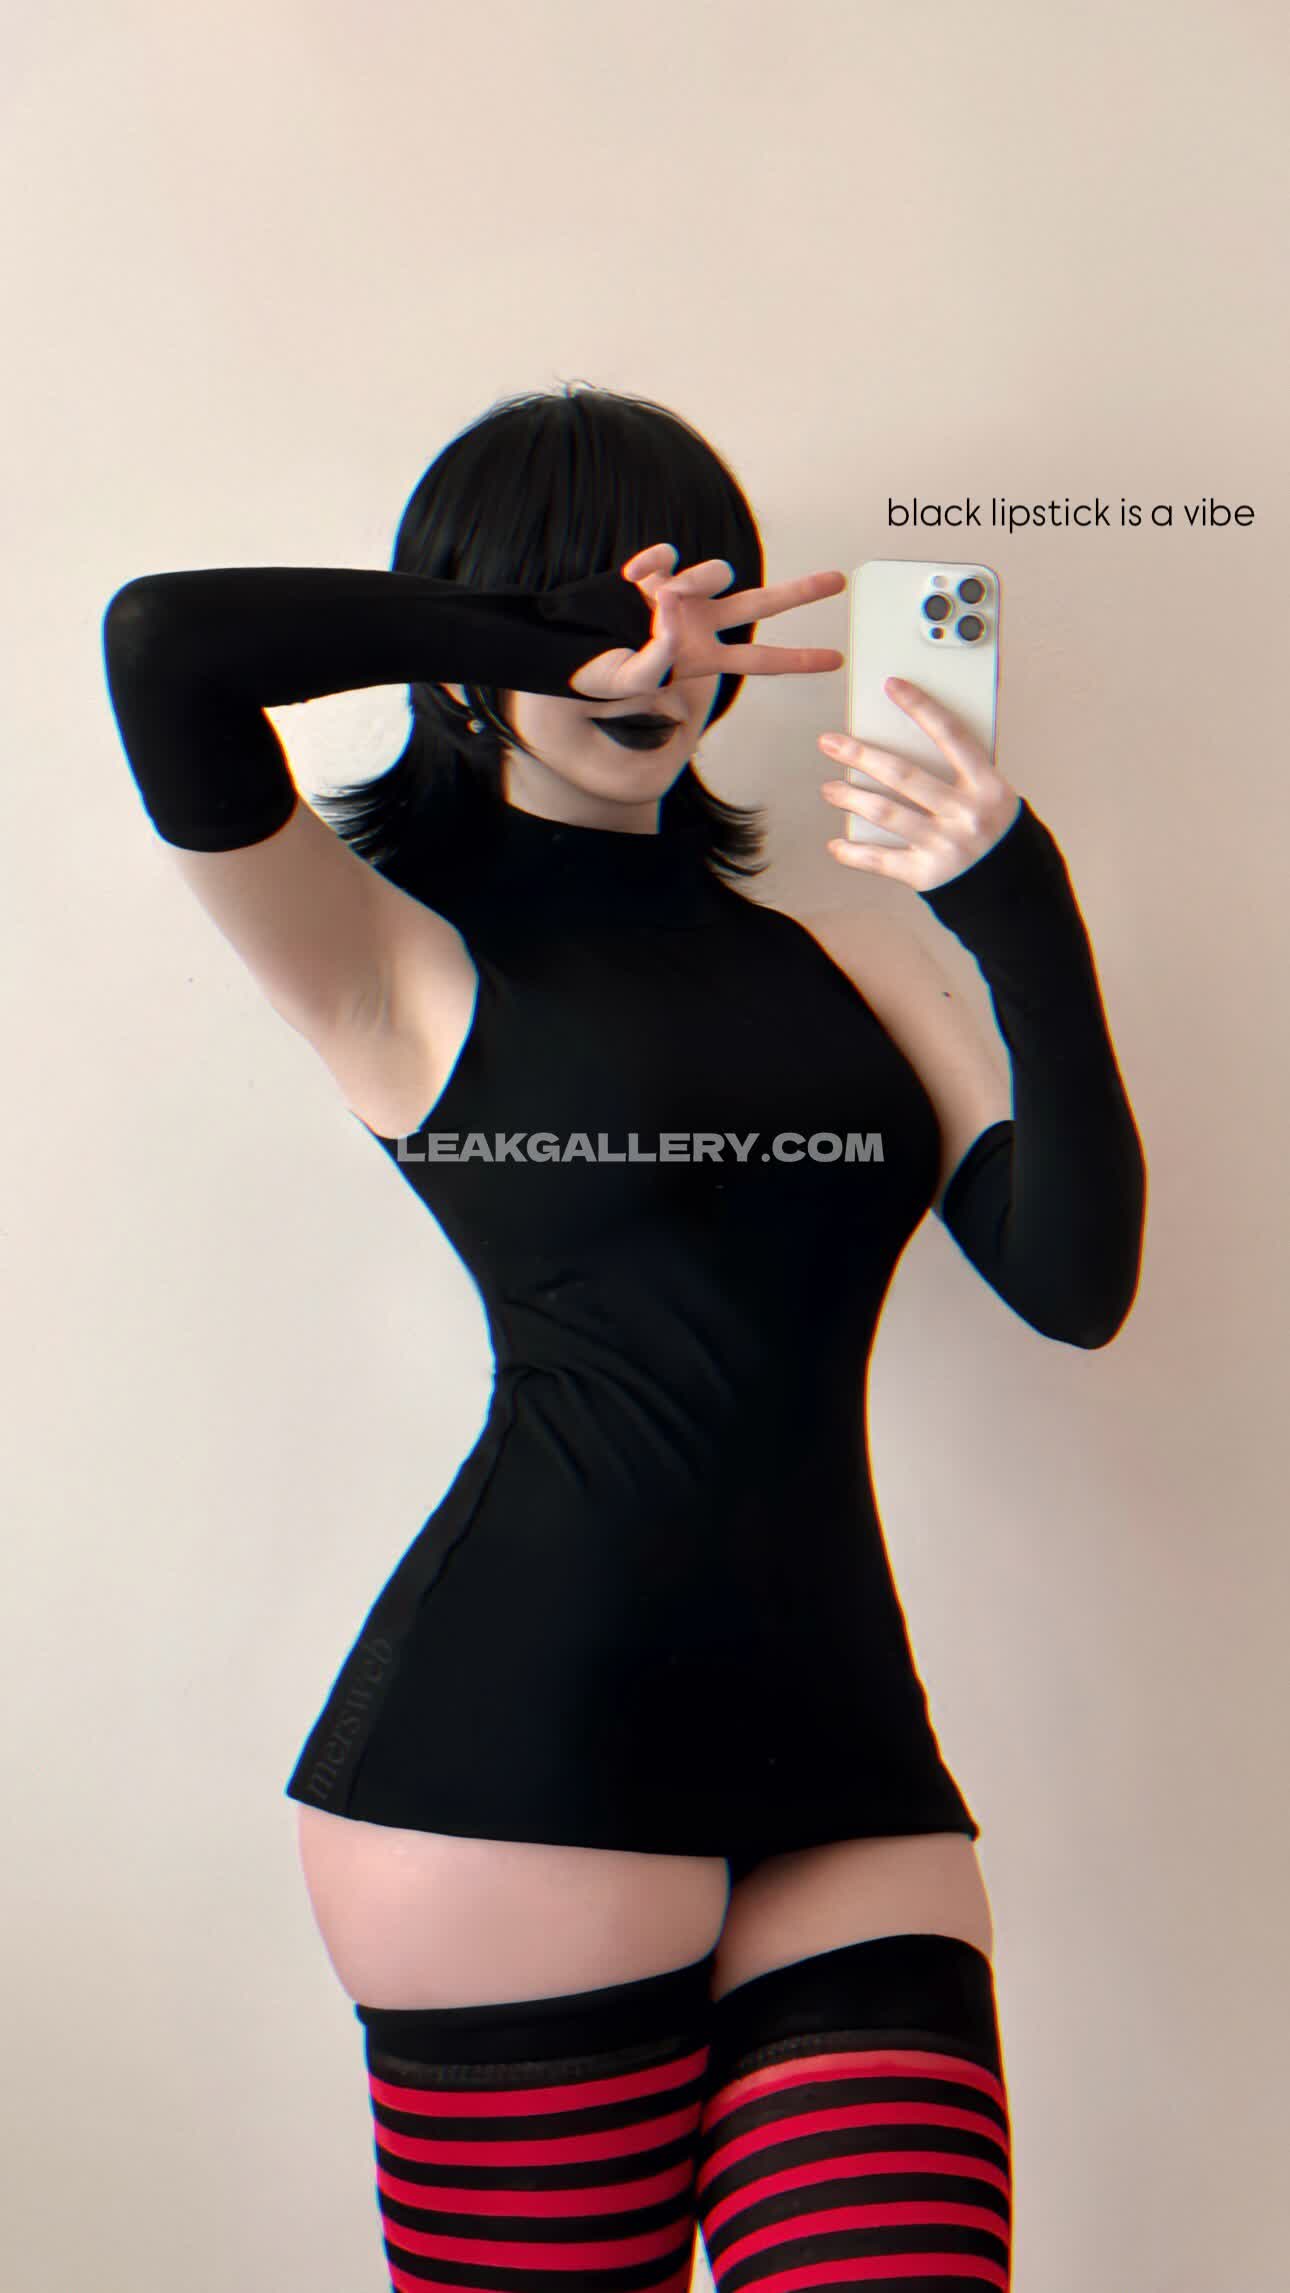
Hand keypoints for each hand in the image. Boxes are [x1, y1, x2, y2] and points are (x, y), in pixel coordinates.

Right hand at [568, 543, 845, 701]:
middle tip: (839, 580)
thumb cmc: (598, 676)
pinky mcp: (654, 572)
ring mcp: (680, 594)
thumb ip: (658, 656)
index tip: (838, 660)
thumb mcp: (631, 681)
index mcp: (703, 657)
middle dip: (800, 593)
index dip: (798, 661)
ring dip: (696, 581)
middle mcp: (700, 622)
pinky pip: (666, 556)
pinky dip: (652, 563)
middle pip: (762, 606)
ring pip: (716, 573)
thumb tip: (676, 606)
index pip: (759, 660)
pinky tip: (632, 578)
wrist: (566, 649)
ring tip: (662, 600)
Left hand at [817, 677, 1020, 891]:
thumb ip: (960, 772)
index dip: (920, 707)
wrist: (1014, 889)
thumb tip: (906, 740)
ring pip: (885, 813)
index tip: (892, 686)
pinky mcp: (926, 875)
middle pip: (903, 775)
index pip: (950, 735)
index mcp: (987, 786)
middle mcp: (965, 814)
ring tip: (830, 789)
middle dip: (860, 755)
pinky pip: (880, 861)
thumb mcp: (992, 795)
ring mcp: (944, 845)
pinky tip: (836, 844)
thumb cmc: (994, 832)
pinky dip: (853, 853)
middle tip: (830, 743)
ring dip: (850, 798)